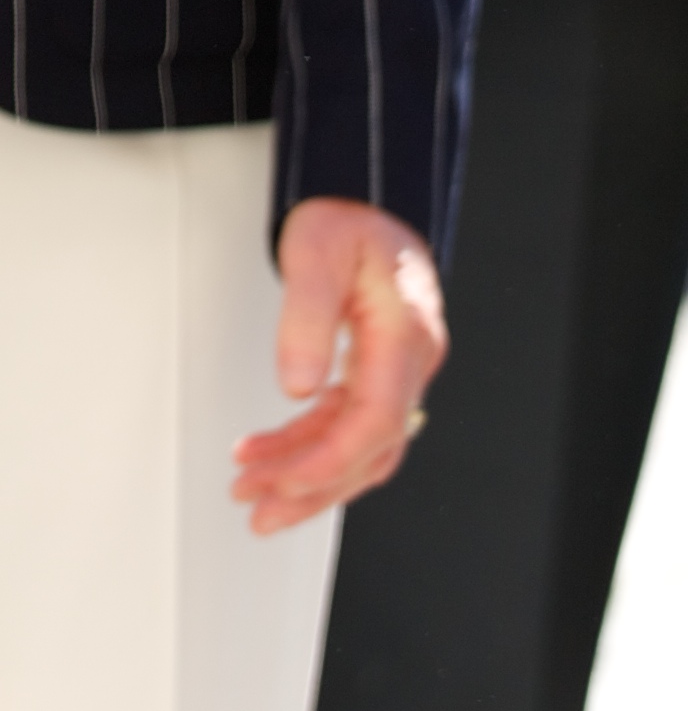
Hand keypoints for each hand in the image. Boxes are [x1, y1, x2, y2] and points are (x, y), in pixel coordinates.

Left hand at [232, 199, 447, 534]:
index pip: (376, 422)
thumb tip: (296, 387)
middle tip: (257, 508)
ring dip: (307, 478)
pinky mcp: (378, 379)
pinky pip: (348, 429)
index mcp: (406, 338)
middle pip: (369, 452)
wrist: (370, 202)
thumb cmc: (348, 218)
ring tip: (254, 493)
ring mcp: (398, 378)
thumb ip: (306, 316)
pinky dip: (309, 449)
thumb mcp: (316, 250)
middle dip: (312, 487)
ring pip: (359, 450)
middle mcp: (411, 368)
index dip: (330, 461)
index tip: (282, 481)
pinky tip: (272, 458)